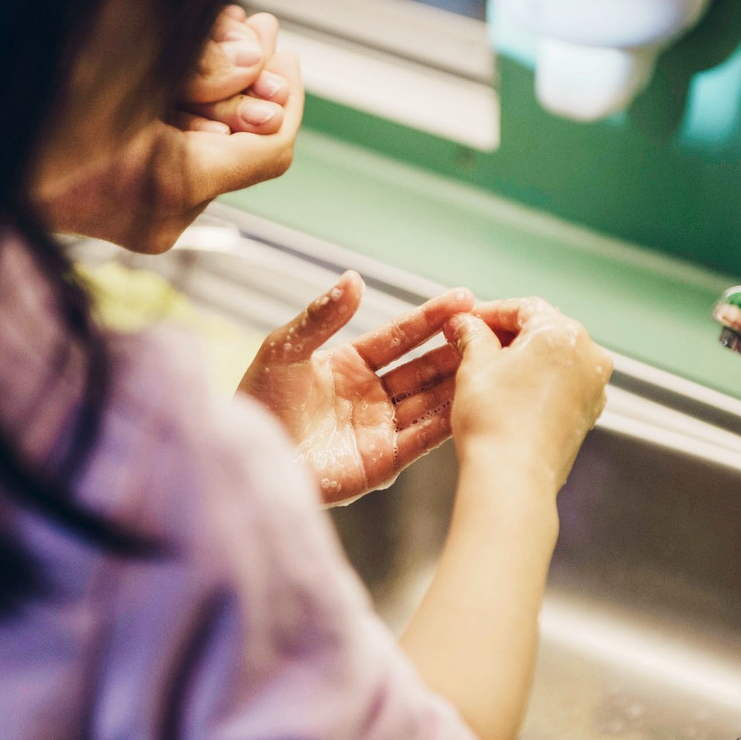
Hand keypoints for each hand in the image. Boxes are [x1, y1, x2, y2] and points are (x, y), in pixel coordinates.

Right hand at [38, 7, 302, 251]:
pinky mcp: (135, 215)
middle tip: (256, 29)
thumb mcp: (104, 60)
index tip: (281, 50)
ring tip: (220, 38)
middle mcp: (170, 214)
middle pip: (244, 143)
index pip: (274, 148)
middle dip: (253, 81)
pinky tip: (180, 77)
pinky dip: (187, 118)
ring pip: (214, 150)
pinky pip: (183, 161)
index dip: (289, 95)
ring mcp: (152, 221)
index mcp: (173, 183)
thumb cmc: (32, 121)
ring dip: (219, 94)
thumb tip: (239, 22)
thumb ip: (180, 41)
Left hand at [238, 273, 475, 503]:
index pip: (400, 336)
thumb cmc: (257, 403)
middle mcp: (369, 397)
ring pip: (430, 401)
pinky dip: (447, 422)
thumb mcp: (285, 350)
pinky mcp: (382, 462)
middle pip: (423, 368)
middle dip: (456, 350)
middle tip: (491, 329)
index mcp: (348, 365)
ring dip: (459, 383)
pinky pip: (422, 438)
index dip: (430, 318)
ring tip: (493, 363)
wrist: (247, 457)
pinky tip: (472, 403)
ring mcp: (379, 429)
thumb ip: (322, 316)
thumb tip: (354, 278)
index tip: (464, 298)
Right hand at [445, 298, 612, 491]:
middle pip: (542, 330)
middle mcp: (588, 355)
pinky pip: (561, 386)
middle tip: (471, 342)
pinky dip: (537, 383)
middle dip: (506, 335)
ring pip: (553, 359)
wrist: (513, 478)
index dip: (488, 312)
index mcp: (562, 332)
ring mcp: (593, 387)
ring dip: (522, 359)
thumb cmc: (494, 420)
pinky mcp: (588, 414)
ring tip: (486, 370)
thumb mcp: (474, 366)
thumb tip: (466, 323)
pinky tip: (508, 393)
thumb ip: (472, 335)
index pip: (523, 308)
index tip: (465, 321)